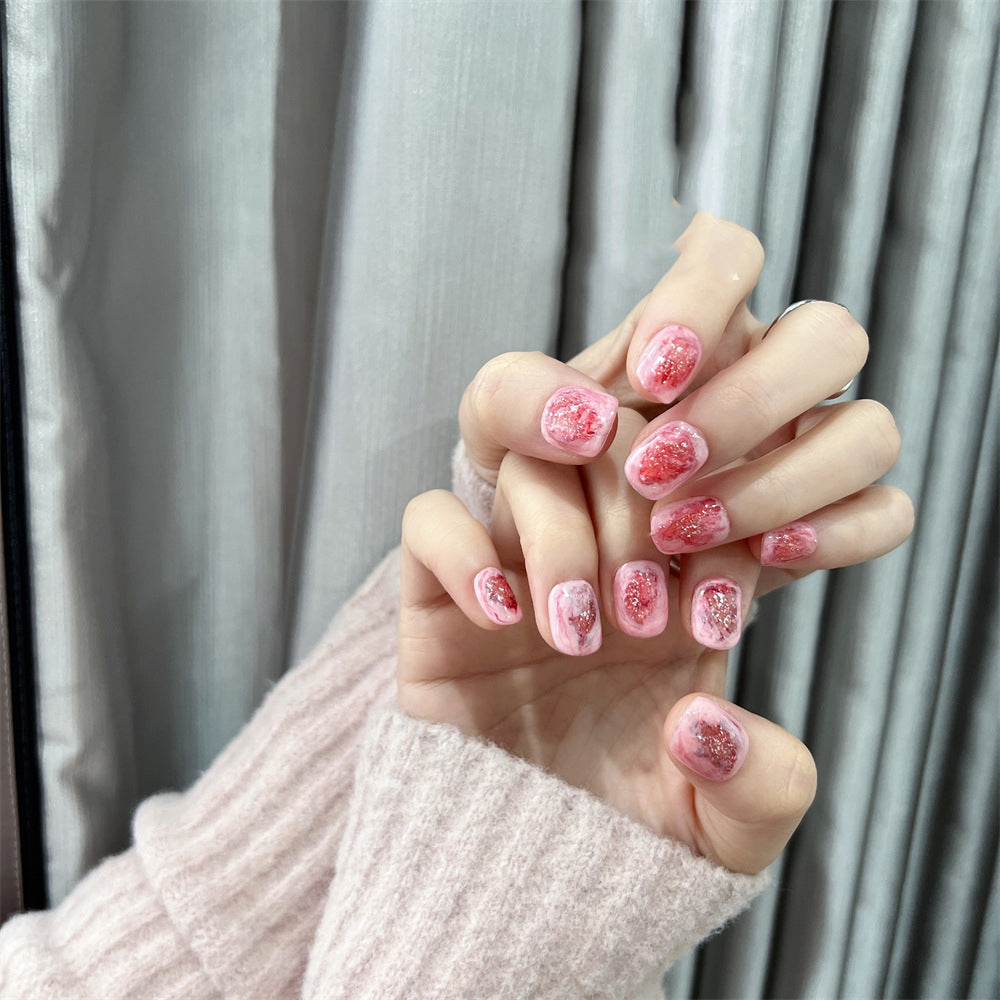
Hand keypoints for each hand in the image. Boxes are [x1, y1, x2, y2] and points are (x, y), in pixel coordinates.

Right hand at [397, 214, 912, 873]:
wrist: (511, 860)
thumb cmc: (622, 825)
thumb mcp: (724, 829)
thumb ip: (762, 786)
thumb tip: (700, 718)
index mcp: (703, 554)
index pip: (759, 433)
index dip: (784, 477)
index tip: (757, 570)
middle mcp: (614, 517)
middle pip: (645, 378)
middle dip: (676, 456)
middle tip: (665, 567)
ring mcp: (519, 534)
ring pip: (528, 424)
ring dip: (571, 523)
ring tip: (588, 624)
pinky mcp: (437, 569)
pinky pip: (432, 515)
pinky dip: (468, 553)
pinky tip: (506, 618)